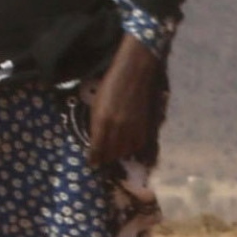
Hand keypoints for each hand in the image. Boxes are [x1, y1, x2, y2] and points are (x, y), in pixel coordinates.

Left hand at [85, 35, 162, 169]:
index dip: (93, 158)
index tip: (92, 163)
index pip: (97, 147)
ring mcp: (132, 127)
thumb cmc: (111, 84)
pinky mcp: (144, 125)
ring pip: (124, 151)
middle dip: (104, 158)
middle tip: (101, 159)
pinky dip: (130, 148)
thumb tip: (95, 140)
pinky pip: (137, 145)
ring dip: (117, 154)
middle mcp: (117, 127)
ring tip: (113, 153)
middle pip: (110, 152)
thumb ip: (95, 123)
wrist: (134, 72)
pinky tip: (126, 146)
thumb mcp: (97, 104)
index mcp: (102, 120)